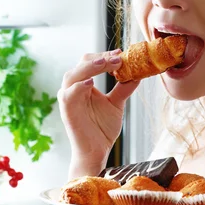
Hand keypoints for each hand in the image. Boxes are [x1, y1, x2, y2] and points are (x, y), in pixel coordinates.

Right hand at [58, 49, 139, 173]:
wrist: (96, 151)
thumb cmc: (102, 129)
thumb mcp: (116, 104)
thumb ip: (123, 88)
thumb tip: (138, 73)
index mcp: (84, 84)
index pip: (91, 61)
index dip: (106, 56)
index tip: (121, 53)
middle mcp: (74, 88)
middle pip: (83, 63)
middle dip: (101, 58)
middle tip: (118, 57)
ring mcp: (68, 98)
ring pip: (74, 75)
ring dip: (90, 67)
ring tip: (106, 63)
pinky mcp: (66, 109)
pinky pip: (69, 93)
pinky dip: (79, 86)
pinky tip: (91, 82)